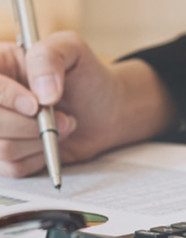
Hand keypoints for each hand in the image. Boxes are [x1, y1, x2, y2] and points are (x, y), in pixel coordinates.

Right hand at [0, 31, 175, 177]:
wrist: (104, 111)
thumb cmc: (87, 78)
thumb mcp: (73, 50)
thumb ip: (49, 58)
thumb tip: (41, 94)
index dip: (6, 97)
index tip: (36, 104)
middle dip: (31, 125)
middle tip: (62, 117)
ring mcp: (0, 128)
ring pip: (1, 148)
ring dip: (40, 141)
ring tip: (63, 126)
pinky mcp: (8, 155)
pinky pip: (13, 167)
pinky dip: (40, 158)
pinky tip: (53, 142)